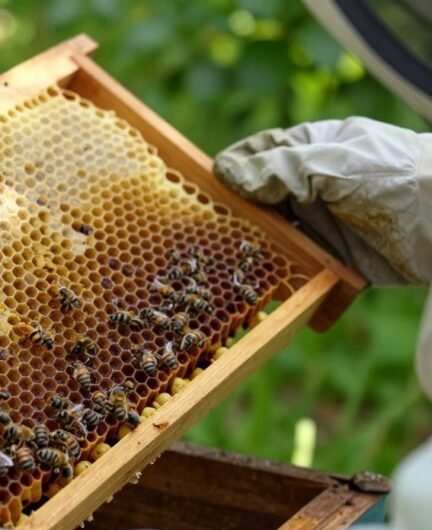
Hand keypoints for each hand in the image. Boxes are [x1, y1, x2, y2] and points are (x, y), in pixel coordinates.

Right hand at [212, 117, 430, 285]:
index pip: (261, 155)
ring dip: (261, 258)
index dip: (232, 168)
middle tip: (207, 235)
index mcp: (313, 153)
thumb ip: (280, 170)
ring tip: (232, 273)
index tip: (204, 185)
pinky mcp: (344, 264)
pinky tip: (281, 305)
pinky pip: (312, 280)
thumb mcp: (333, 166)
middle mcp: (316, 189)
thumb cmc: (396, 177)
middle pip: (263, 203)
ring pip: (282, 243)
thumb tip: (226, 175)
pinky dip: (300, 295)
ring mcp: (328, 227)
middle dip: (237, 219)